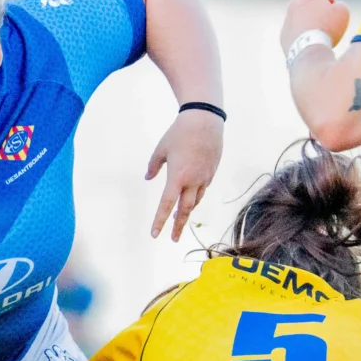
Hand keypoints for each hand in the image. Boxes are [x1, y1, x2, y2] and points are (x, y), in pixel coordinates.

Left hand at [146, 107, 223, 239]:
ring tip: (179, 218)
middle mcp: (192, 181)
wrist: (205, 121)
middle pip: (185, 210)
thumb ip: (153, 166)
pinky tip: (190, 196)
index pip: (166, 205)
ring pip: (196, 201)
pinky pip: (203, 189)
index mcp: (177, 177)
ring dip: (187, 211)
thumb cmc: (179, 133)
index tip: (155, 234)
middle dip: (178, 226)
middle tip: (173, 238)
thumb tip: (148, 177)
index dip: (160, 221)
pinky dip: (195, 196)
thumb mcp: (161, 149)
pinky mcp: (212, 172)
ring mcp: (204, 178)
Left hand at [280, 0, 349, 56]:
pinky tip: (312, 37)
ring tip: (322, 23)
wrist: (308, 52)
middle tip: (328, 3)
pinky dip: (303, 26)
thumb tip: (334, 7)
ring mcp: (288, 18)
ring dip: (310, 10)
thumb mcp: (343, 13)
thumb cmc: (327, 30)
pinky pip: (294, 24)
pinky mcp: (284, 32)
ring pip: (298, 7)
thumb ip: (340, 5)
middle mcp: (295, 3)